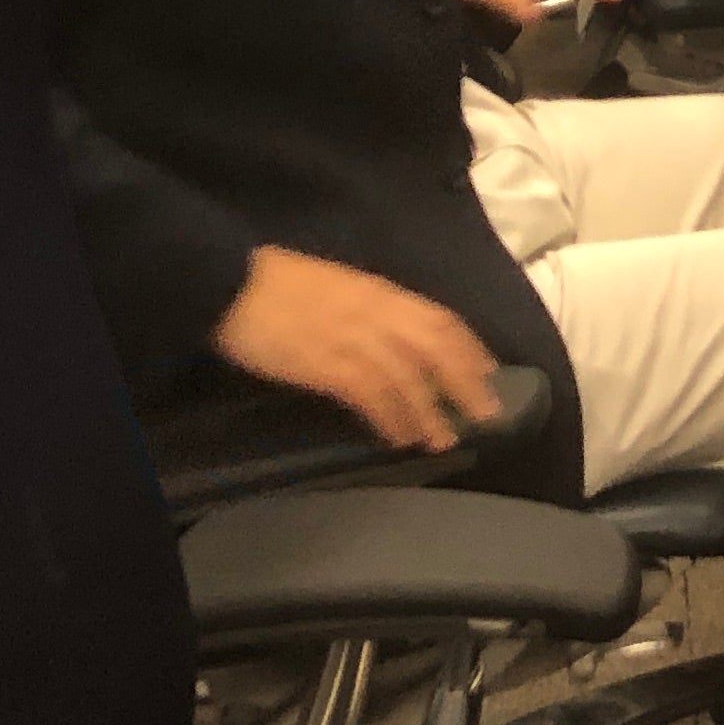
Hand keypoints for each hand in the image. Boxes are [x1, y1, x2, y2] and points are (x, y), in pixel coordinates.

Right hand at [212, 246, 501, 453]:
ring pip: (409, 379)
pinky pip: (372, 396)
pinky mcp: (328, 365)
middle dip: (465, 383)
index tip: (489, 371)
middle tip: (486, 414)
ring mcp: (354, 339)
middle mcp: (378, 313)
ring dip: (429, 412)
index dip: (469, 347)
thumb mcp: (340, 287)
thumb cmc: (281, 285)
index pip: (441, 319)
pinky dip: (392, 418)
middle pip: (437, 350)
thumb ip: (372, 308)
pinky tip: (400, 437)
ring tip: (444, 439)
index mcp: (382, 292)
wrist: (234, 285)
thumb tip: (397, 334)